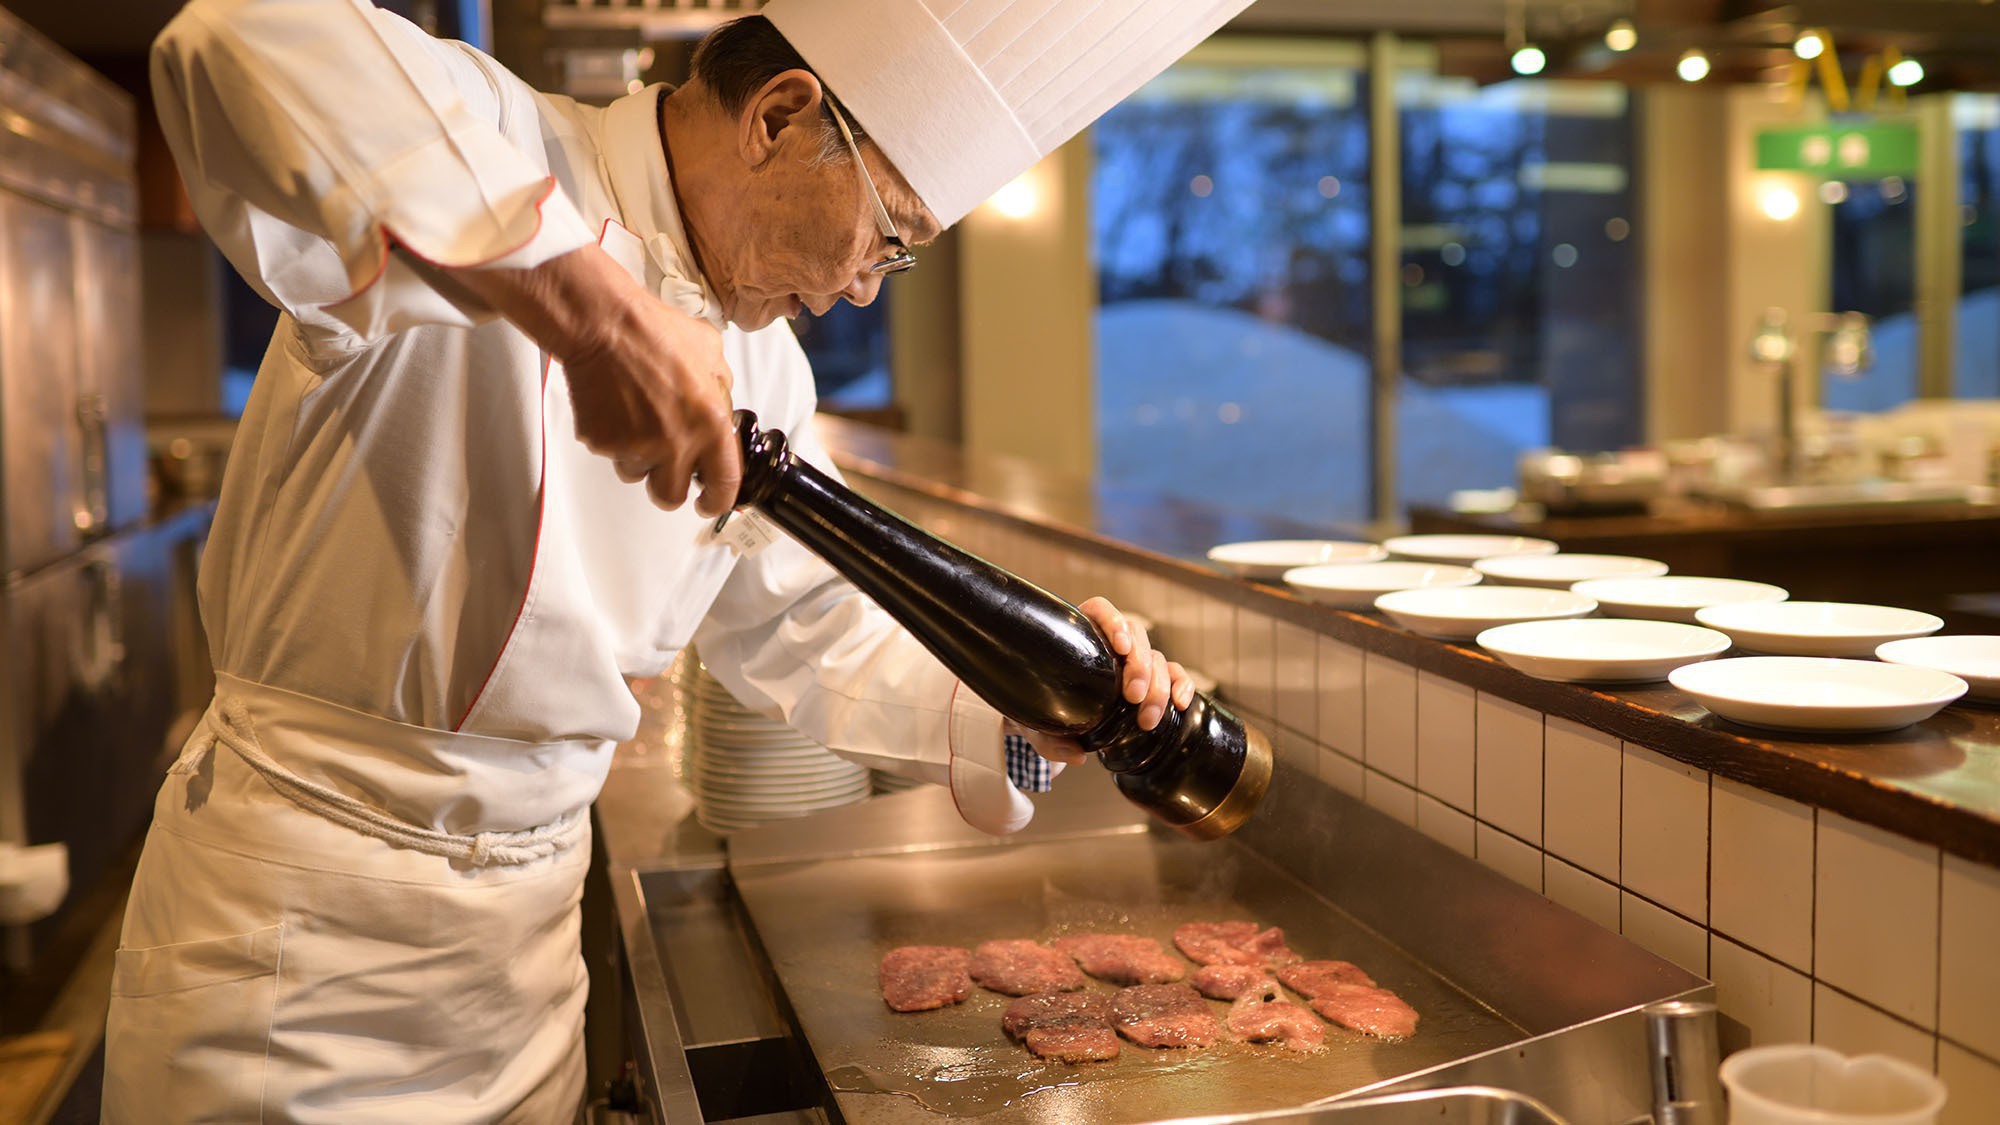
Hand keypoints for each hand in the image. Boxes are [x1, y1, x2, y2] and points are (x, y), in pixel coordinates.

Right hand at [456, 244, 741, 516]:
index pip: (724, 483)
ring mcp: (636, 446)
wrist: (604, 325)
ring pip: (637, 474)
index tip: (710, 503)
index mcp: (710, 424)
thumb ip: (720, 386)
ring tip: (635, 416)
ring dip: (638, 457)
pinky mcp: (603, 443)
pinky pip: (611, 454)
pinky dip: (613, 437)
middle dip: (668, 486)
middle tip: (664, 468)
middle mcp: (676, 443)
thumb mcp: (710, 351)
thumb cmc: (655, 332)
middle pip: (670, 496)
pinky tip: (615, 407)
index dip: (717, 500)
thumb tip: (721, 402)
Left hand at [1030, 596, 1193, 766]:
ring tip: (1147, 718)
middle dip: (1140, 666)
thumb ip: (1049, 741)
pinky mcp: (1153, 678)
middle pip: (1136, 635)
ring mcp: (1134, 660)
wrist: (1057, 723)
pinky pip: (1174, 673)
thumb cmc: (1042, 714)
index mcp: (1078, 636)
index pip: (1100, 610)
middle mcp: (1109, 643)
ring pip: (1156, 657)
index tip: (1120, 646)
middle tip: (1133, 697)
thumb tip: (1076, 754)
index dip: (1113, 621)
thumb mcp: (1036, 727)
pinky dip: (1181, 685)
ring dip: (1158, 685)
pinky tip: (1180, 704)